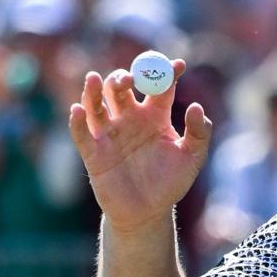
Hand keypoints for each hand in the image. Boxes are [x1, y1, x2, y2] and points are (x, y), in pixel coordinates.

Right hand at [68, 60, 212, 232]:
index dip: (167, 73)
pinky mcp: (93, 151)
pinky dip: (77, 121)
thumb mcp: (192, 158)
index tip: (178, 64)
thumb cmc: (170, 182)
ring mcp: (110, 133)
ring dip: (93, 91)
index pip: (159, 87)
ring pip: (97, 104)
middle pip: (121, 89)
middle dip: (123, 79)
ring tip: (94, 80)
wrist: (148, 212)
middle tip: (129, 78)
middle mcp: (130, 118)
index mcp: (155, 115)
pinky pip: (81, 133)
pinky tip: (78, 109)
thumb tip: (196, 106)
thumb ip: (199, 133)